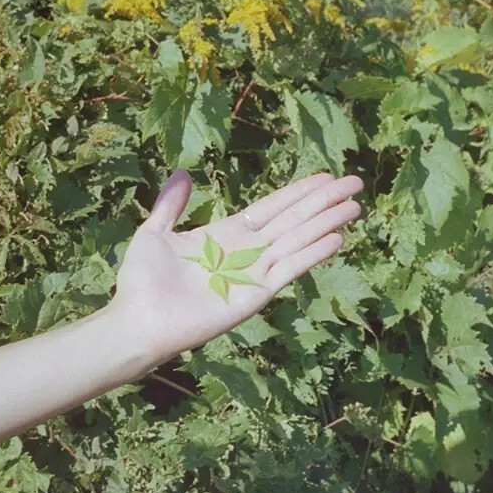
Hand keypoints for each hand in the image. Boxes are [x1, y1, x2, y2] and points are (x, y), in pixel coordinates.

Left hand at [112, 170, 363, 358]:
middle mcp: (246, 253)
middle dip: (324, 202)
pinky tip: (335, 239)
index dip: (299, 193)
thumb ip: (172, 205)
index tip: (325, 177)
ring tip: (354, 206)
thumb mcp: (155, 232)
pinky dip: (312, 254)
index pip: (273, 208)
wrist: (137, 320)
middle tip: (355, 182)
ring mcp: (254, 274)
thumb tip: (182, 172)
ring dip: (326, 223)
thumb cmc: (141, 282)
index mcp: (227, 234)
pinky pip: (288, 269)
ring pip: (297, 241)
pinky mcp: (255, 295)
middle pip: (294, 220)